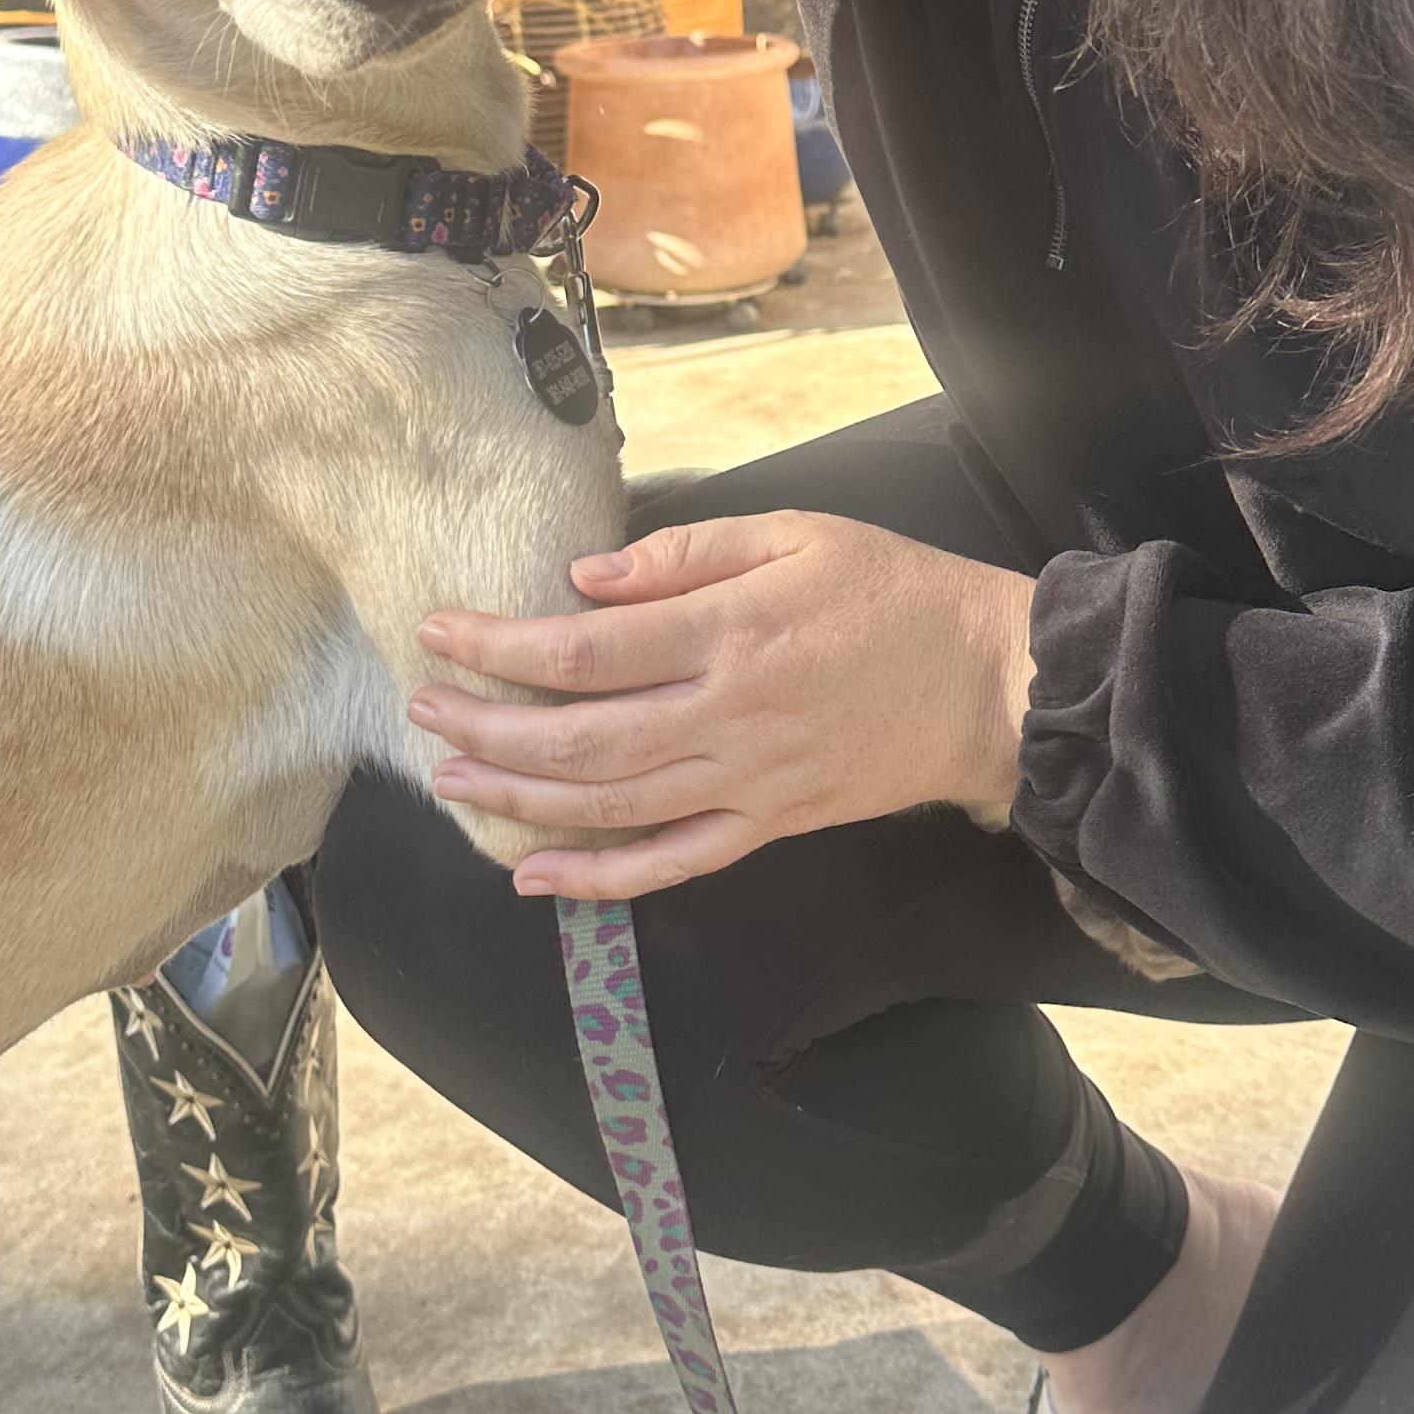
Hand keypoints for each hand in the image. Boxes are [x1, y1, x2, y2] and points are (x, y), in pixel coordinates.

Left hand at [414, 512, 1038, 903]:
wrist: (989, 684)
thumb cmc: (895, 592)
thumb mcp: (797, 533)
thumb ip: (687, 552)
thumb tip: (586, 578)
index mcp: (731, 633)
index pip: (584, 649)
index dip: (500, 646)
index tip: (441, 633)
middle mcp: (729, 717)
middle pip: (579, 739)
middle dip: (486, 730)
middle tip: (424, 712)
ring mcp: (749, 783)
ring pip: (610, 807)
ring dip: (519, 800)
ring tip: (451, 780)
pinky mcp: (771, 824)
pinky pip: (673, 865)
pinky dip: (600, 880)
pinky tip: (536, 877)